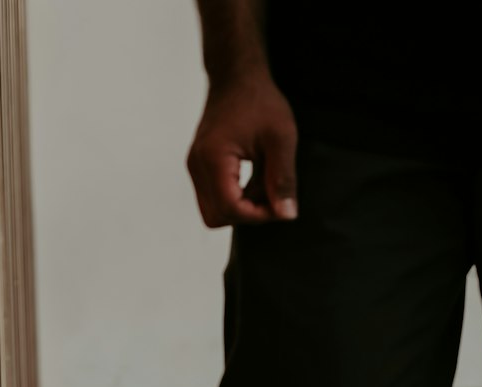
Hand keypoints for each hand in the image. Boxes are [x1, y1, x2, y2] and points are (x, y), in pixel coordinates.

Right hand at [187, 71, 298, 226]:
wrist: (236, 75)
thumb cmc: (259, 100)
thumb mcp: (281, 139)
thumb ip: (283, 179)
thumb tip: (286, 215)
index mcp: (213, 158)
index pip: (231, 209)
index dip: (258, 215)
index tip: (280, 203)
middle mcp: (197, 165)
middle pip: (218, 217)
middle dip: (248, 215)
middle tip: (273, 195)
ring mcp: (195, 167)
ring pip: (214, 212)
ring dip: (242, 209)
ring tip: (265, 185)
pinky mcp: (200, 167)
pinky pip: (214, 198)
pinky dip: (236, 199)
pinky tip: (256, 180)